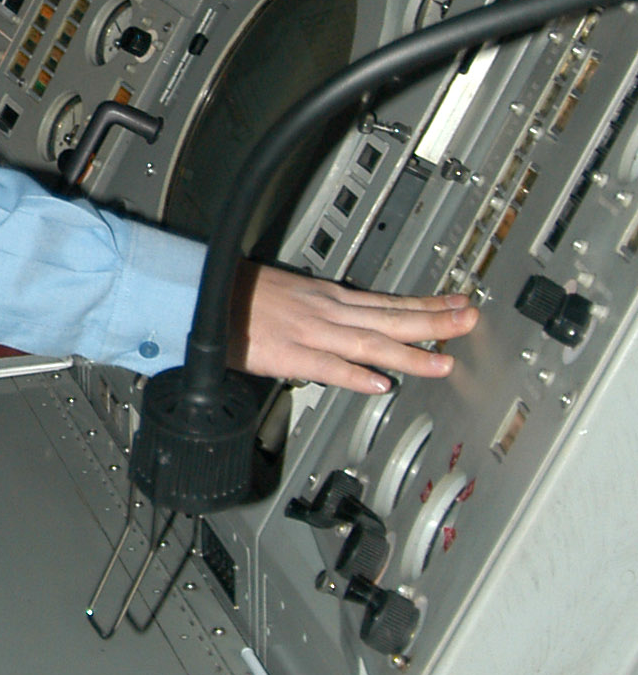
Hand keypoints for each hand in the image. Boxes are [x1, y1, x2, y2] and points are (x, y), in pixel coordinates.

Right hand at [230, 261, 477, 392]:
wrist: (203, 289)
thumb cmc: (242, 293)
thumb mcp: (294, 294)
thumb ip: (325, 310)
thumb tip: (353, 321)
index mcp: (329, 298)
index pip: (388, 302)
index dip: (426, 306)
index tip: (457, 305)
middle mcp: (327, 312)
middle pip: (390, 319)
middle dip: (433, 323)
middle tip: (470, 322)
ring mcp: (310, 333)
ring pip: (369, 343)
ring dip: (409, 353)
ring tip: (444, 361)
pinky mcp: (288, 354)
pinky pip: (326, 367)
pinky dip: (354, 376)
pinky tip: (381, 385)